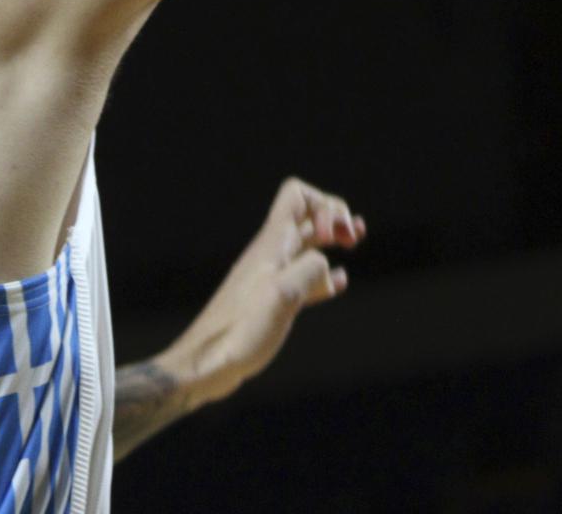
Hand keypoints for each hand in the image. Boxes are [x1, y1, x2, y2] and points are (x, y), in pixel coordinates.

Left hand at [164, 178, 363, 406]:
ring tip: (354, 243)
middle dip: (334, 217)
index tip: (332, 238)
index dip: (324, 205)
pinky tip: (337, 285)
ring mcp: (270, 277)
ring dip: (332, 240)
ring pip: (306, 245)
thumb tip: (328, 267)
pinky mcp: (271, 301)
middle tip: (352, 238)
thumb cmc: (240, 332)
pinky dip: (324, 274)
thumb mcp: (283, 296)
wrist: (207, 365)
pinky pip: (302, 277)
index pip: (297, 196)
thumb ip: (310, 270)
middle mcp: (271, 254)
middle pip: (306, 215)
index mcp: (272, 245)